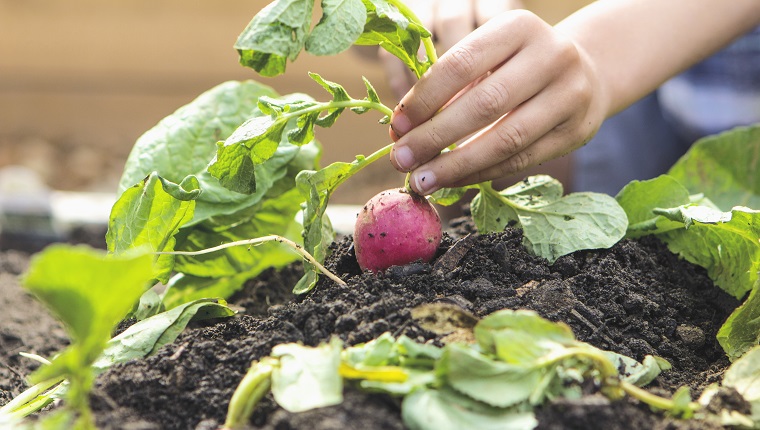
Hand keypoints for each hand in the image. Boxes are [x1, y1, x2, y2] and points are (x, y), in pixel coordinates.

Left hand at [389, 10, 606, 194]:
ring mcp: (570, 94)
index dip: (424, 99)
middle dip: (434, 137)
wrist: (587, 73)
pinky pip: (521, 161)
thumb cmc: (517, 67)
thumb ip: (449, 87)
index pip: (461, 64)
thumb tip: (402, 131)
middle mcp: (551, 55)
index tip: (396, 126)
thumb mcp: (488, 59)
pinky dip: (481, 174)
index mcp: (518, 27)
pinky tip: (452, 181)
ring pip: (505, 139)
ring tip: (421, 180)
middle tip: (400, 159)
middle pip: (483, 104)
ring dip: (456, 165)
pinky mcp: (577, 132)